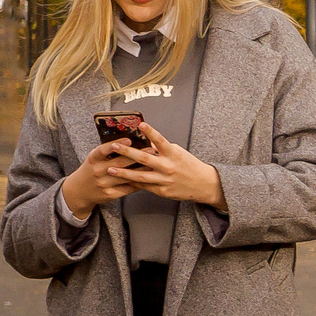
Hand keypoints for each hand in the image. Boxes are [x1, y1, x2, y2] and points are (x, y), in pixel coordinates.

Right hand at [60, 138, 148, 217]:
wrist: (79, 190)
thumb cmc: (92, 169)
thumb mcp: (95, 158)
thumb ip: (108, 151)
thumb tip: (129, 140)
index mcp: (93, 159)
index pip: (104, 150)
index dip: (116, 145)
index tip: (129, 139)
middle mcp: (98, 171)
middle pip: (119, 163)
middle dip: (137, 156)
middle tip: (151, 149)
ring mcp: (104, 184)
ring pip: (126, 176)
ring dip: (141, 169)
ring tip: (154, 163)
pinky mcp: (110, 194)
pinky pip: (128, 188)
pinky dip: (139, 183)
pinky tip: (149, 177)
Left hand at [109, 120, 227, 210]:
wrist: (204, 184)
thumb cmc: (190, 166)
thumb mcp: (179, 153)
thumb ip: (162, 149)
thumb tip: (146, 142)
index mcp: (173, 154)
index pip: (160, 140)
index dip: (150, 132)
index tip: (140, 124)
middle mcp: (168, 166)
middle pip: (145, 158)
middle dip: (128, 152)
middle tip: (114, 146)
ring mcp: (165, 179)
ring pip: (140, 176)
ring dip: (124, 172)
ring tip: (110, 168)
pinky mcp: (162, 190)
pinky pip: (144, 186)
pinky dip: (133, 182)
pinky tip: (122, 180)